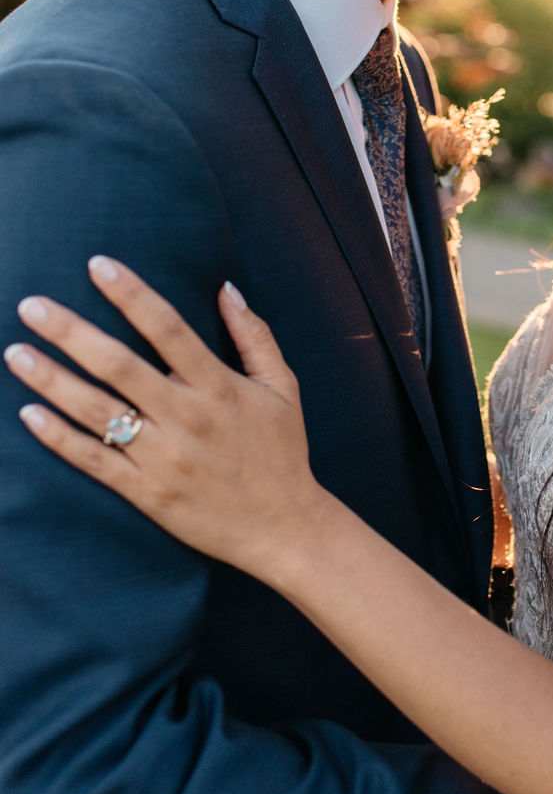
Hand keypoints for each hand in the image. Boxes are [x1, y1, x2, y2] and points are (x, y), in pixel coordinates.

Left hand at [5, 258, 323, 578]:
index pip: (168, 329)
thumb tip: (226, 288)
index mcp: (219, 387)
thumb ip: (254, 335)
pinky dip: (59, 438)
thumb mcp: (282, 388)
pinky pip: (95, 462)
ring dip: (51, 380)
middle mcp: (187, 419)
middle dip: (70, 332)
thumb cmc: (282, 452)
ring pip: (96, 412)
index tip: (98, 265)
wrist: (283, 528)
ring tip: (16, 353)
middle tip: (31, 305)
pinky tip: (28, 413)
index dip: (131, 294)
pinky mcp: (147, 493)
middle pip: (118, 366)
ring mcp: (163, 458)